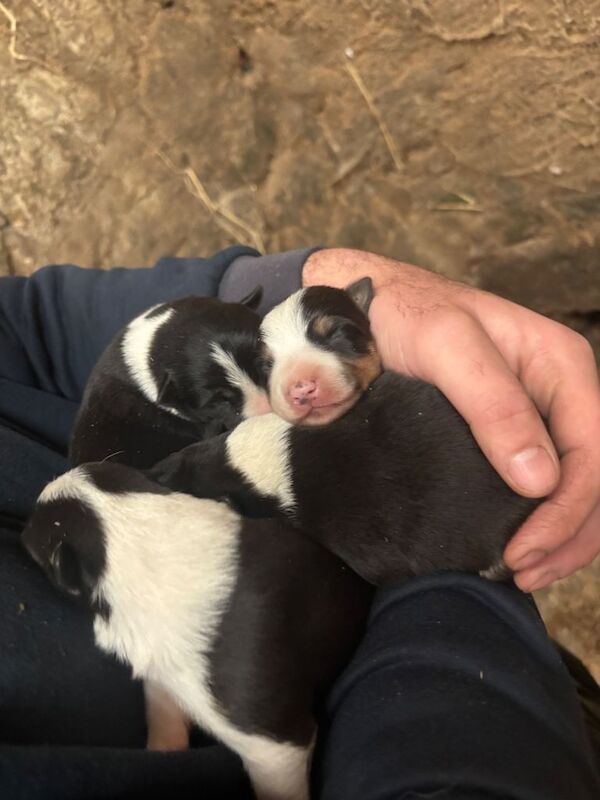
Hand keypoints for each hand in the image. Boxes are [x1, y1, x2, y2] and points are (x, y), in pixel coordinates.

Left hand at [303, 248, 599, 590]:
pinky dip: (540, 520)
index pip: (594, 451)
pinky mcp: (510, 431)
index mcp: (561, 365)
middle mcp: (560, 392)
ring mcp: (538, 413)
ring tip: (521, 571)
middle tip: (522, 572)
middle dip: (570, 534)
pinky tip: (516, 544)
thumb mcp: (446, 344)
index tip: (524, 551)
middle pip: (594, 476)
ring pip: (575, 486)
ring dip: (562, 536)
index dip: (569, 511)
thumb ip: (493, 402)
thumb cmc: (406, 313)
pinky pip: (543, 481)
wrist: (368, 307)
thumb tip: (540, 479)